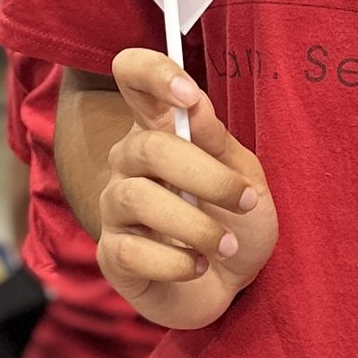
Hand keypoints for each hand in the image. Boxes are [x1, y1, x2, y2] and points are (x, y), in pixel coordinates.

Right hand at [95, 49, 275, 331]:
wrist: (234, 285)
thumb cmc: (237, 221)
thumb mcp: (244, 176)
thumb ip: (217, 141)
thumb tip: (194, 102)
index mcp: (160, 130)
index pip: (132, 77)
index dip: (151, 73)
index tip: (188, 93)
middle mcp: (128, 164)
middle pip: (147, 148)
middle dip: (206, 176)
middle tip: (245, 201)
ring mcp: (115, 209)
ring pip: (137, 199)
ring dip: (195, 225)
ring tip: (227, 245)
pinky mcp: (112, 256)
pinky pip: (130, 252)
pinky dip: (177, 262)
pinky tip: (200, 266)